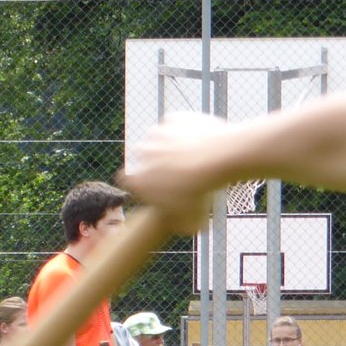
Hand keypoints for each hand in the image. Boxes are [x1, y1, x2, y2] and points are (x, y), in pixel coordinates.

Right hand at [117, 113, 238, 232]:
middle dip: (155, 163)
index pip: (126, 181)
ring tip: (192, 155)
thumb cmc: (202, 193)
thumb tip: (181, 227)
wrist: (218, 158)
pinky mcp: (174, 118)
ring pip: (158, 138)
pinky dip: (185, 129)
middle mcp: (141, 154)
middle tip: (178, 172)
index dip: (141, 185)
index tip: (155, 188)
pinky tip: (201, 139)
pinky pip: (177, 123)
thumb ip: (180, 225)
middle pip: (142, 158)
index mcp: (137, 180)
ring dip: (169, 145)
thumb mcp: (191, 223)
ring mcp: (157, 133)